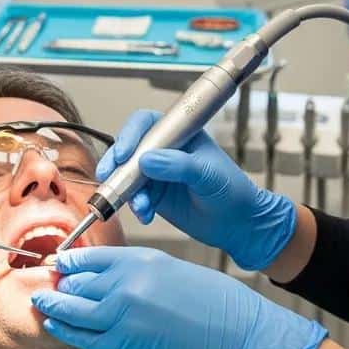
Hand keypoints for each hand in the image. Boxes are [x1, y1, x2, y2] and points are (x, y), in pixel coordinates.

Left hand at [33, 246, 326, 348]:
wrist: (237, 334)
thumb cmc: (213, 301)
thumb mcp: (171, 268)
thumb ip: (137, 269)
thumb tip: (107, 274)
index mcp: (141, 259)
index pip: (91, 257)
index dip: (70, 261)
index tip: (59, 262)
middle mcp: (126, 284)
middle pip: (77, 282)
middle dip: (59, 283)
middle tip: (46, 283)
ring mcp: (123, 316)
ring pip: (73, 309)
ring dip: (53, 304)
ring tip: (40, 301)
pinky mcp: (125, 346)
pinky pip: (83, 337)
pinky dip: (65, 329)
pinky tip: (55, 325)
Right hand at [99, 111, 295, 270]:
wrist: (240, 225)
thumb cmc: (232, 191)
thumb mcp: (208, 175)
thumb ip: (178, 166)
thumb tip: (145, 160)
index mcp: (180, 134)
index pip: (147, 124)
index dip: (130, 134)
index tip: (124, 153)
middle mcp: (164, 150)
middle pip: (129, 147)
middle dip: (116, 162)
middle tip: (108, 177)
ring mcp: (156, 173)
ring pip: (127, 175)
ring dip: (125, 190)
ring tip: (140, 206)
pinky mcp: (154, 196)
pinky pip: (134, 197)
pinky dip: (135, 206)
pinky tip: (146, 215)